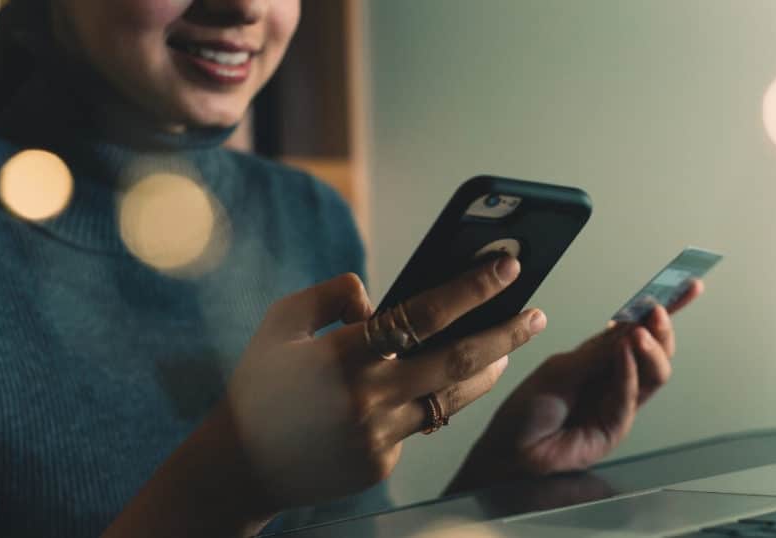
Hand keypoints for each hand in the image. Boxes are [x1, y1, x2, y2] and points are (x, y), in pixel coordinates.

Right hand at [225, 256, 546, 509]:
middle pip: (459, 361)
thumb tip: (377, 297)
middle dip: (506, 334)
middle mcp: (368, 397)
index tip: (507, 266)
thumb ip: (331, 296)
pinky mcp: (381, 463)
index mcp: (343, 353)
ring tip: (507, 349)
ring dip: (488, 372)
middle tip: (536, 315)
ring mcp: (378, 436)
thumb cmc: (261, 385)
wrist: (239, 466)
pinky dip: (427, 403)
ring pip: (453, 399)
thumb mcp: (281, 323)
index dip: (473, 288)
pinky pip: (418, 426)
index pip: (424, 313)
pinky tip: (425, 390)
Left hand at [448, 281, 702, 492]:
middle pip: (654, 351)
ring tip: (640, 334)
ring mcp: (620, 403)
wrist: (511, 449)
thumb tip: (632, 325)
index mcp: (599, 357)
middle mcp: (614, 377)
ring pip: (654, 374)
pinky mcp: (617, 426)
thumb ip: (598, 352)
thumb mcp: (561, 370)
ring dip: (650, 350)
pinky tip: (624, 354)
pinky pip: (630, 396)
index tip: (686, 287)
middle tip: (657, 312)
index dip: (662, 309)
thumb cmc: (527, 410)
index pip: (636, 328)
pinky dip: (629, 373)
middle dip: (661, 328)